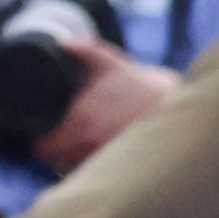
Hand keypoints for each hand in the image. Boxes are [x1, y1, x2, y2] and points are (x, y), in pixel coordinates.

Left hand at [42, 45, 181, 171]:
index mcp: (81, 120)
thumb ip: (86, 50)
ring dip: (75, 162)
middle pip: (58, 163)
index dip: (40, 142)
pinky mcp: (124, 168)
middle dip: (55, 153)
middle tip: (58, 140)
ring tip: (78, 147)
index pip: (45, 147)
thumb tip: (64, 42)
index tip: (42, 134)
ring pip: (79, 171)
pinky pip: (101, 175)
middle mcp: (91, 144)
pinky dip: (97, 170)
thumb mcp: (112, 63)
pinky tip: (99, 156)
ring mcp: (108, 159)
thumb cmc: (143, 88)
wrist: (178, 110)